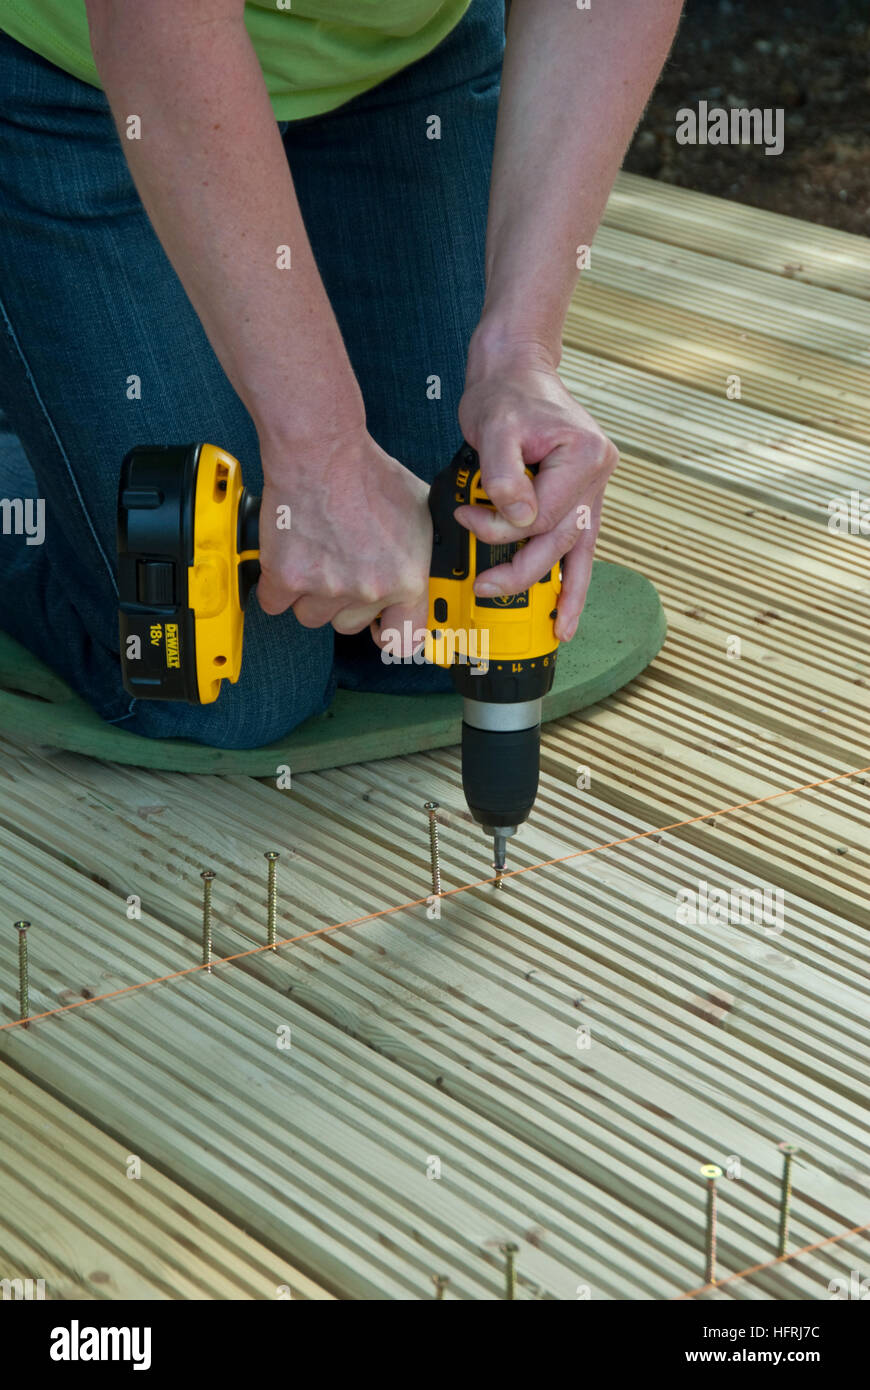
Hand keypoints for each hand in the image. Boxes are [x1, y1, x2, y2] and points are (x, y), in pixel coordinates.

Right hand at [255, 425, 430, 652]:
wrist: (322, 453)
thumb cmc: (368, 475)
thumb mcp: (419, 514)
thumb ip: (421, 554)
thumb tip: (426, 572)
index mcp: (407, 579)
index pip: (405, 639)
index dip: (390, 634)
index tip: (381, 628)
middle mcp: (369, 589)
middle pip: (349, 624)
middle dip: (343, 601)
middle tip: (340, 564)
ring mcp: (327, 587)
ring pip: (312, 616)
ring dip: (310, 594)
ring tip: (315, 556)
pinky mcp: (287, 578)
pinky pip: (275, 603)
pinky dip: (276, 586)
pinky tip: (287, 560)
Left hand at [457, 348, 617, 641]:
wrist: (515, 369)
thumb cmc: (504, 392)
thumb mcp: (494, 425)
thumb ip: (504, 474)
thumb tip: (516, 519)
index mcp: (584, 456)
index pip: (543, 515)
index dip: (501, 528)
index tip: (467, 518)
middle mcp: (596, 475)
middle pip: (561, 539)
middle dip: (523, 570)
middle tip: (484, 588)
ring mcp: (591, 489)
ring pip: (577, 551)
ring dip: (565, 592)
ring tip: (556, 630)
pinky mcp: (578, 497)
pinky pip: (577, 545)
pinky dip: (571, 578)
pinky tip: (566, 612)